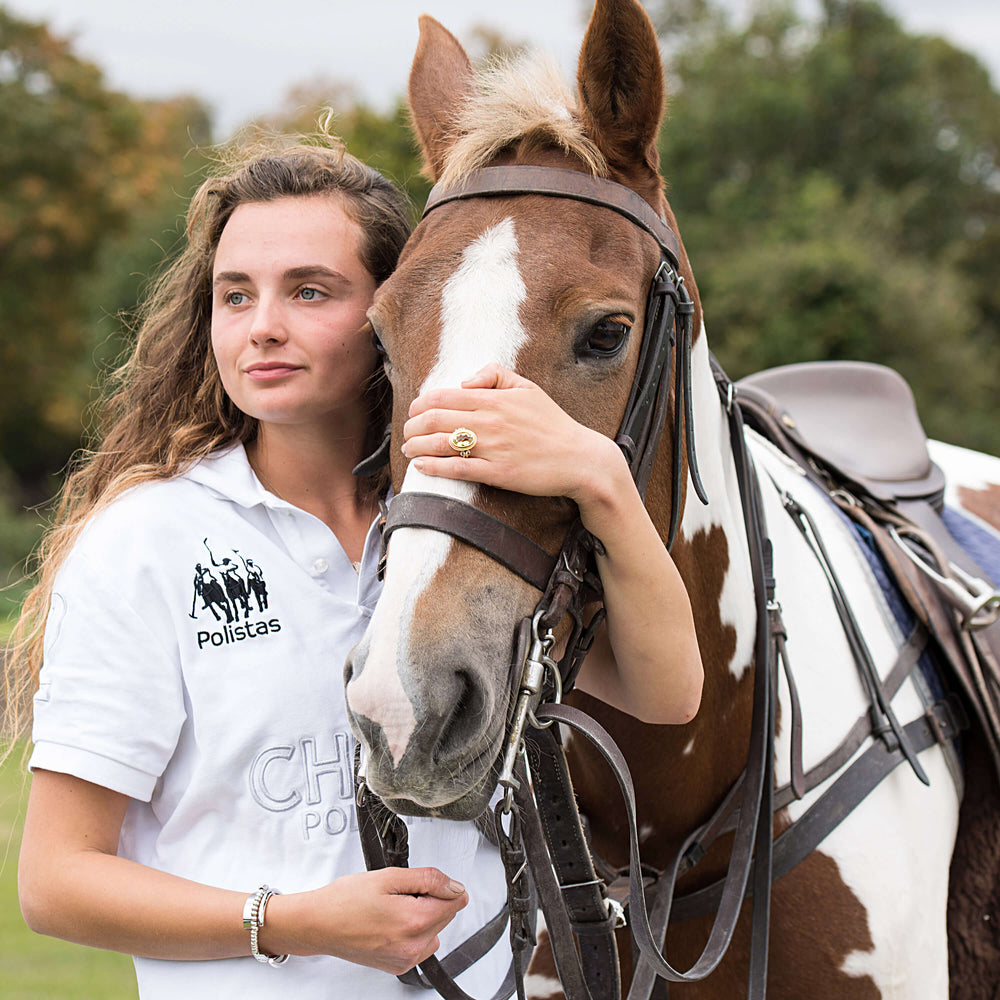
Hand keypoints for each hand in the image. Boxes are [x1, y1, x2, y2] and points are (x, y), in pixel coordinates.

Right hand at [261, 867, 467, 974]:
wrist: (319, 924)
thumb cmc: (346, 900)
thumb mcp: (389, 876)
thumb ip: (428, 879)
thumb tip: (454, 886)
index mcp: (414, 921)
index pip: (455, 901)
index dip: (442, 885)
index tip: (423, 882)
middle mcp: (413, 947)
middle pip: (445, 915)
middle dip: (430, 899)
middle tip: (400, 892)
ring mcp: (405, 960)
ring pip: (434, 930)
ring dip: (423, 916)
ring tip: (393, 907)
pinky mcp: (398, 966)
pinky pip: (420, 945)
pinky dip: (413, 932)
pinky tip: (390, 922)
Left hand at [402, 363, 623, 507]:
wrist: (579, 458)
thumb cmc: (552, 423)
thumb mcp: (528, 387)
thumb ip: (495, 375)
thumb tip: (464, 382)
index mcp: (494, 399)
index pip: (443, 396)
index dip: (420, 404)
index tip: (414, 412)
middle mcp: (490, 421)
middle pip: (435, 419)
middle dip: (412, 426)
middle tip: (406, 433)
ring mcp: (493, 448)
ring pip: (440, 444)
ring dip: (416, 446)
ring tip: (409, 449)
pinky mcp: (498, 473)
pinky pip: (457, 469)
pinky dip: (433, 467)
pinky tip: (421, 466)